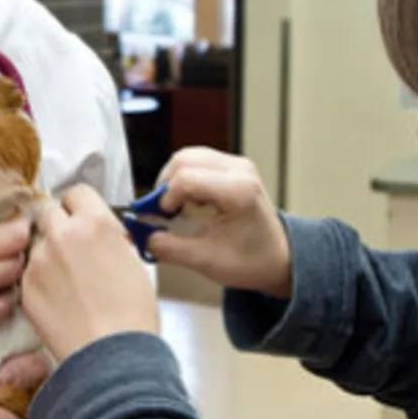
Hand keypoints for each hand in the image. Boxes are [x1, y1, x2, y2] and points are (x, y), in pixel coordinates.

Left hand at [22, 185, 159, 360]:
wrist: (111, 354)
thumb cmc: (132, 314)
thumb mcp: (132, 261)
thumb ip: (109, 237)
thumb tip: (98, 234)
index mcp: (95, 223)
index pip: (76, 192)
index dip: (79, 205)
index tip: (80, 216)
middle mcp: (62, 235)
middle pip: (46, 211)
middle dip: (56, 224)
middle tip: (69, 246)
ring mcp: (39, 261)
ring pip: (36, 244)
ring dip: (46, 254)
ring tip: (67, 282)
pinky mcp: (25, 287)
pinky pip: (28, 273)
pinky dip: (39, 281)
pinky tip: (59, 300)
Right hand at [147, 147, 292, 297]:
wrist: (279, 258)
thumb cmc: (251, 261)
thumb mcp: (206, 261)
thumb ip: (168, 248)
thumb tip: (138, 235)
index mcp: (239, 191)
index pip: (186, 179)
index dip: (164, 199)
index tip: (159, 220)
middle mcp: (240, 170)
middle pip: (183, 160)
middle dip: (164, 187)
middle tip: (160, 214)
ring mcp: (238, 165)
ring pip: (188, 157)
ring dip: (172, 181)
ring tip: (172, 209)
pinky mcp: (232, 166)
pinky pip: (197, 161)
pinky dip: (183, 178)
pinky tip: (185, 202)